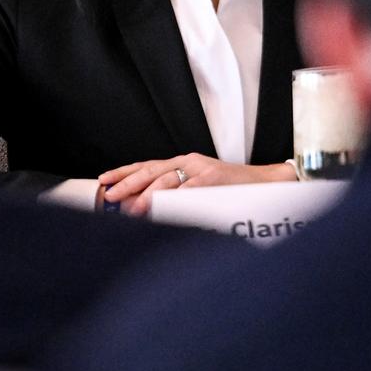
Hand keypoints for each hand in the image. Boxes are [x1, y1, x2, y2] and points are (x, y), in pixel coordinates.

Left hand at [98, 154, 296, 215]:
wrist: (265, 182)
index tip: (104, 180)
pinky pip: (190, 188)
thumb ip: (175, 194)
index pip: (147, 166)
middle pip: (151, 170)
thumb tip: (144, 209)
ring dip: (148, 196)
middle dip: (128, 183)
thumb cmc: (231, 189)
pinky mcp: (214, 177)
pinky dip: (176, 198)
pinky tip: (163, 207)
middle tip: (112, 196)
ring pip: (167, 179)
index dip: (124, 172)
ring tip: (135, 209)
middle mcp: (189, 162)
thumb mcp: (199, 189)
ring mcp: (202, 168)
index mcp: (183, 163)